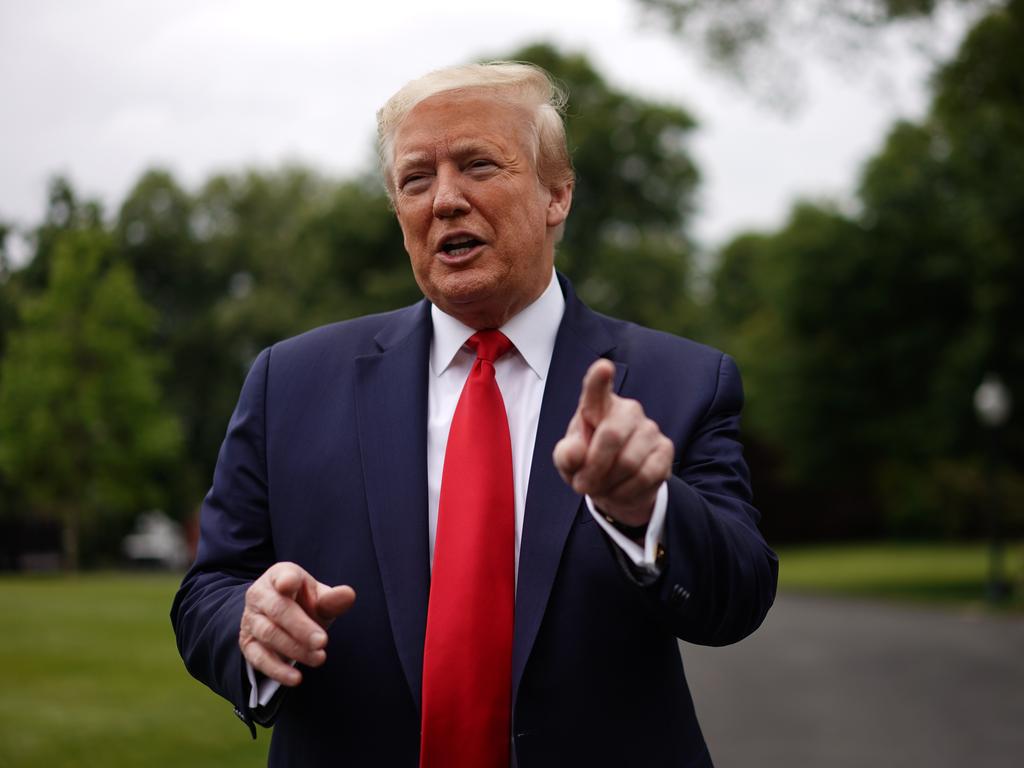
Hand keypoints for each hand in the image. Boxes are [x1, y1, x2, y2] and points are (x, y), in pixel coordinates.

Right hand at [239, 562, 355, 686]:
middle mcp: (260, 594)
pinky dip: (277, 670)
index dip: (286, 580)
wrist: (280, 620)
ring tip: (319, 658)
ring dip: (295, 648)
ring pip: (269, 634)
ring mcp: (251, 619)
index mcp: (280, 575)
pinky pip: (259, 658)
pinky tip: (296, 678)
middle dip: (300, 627)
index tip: (289, 584)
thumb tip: (349, 595)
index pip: (282, 575)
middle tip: (323, 641)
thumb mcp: (319, 599)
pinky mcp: (247, 643)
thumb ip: (332, 600)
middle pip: (277, 609)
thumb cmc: (304, 604)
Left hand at [553, 359, 672, 526]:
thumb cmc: (587, 464)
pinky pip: (646, 475)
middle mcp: (627, 410)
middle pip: (612, 435)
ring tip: (601, 487)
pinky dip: (626, 491)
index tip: (603, 367)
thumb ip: (566, 455)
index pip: (597, 389)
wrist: (615, 488)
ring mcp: (649, 428)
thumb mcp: (568, 462)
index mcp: (598, 406)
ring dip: (609, 483)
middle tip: (581, 485)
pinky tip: (619, 490)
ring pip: (629, 461)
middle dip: (594, 467)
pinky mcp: (665, 449)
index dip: (600, 379)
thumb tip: (575, 451)